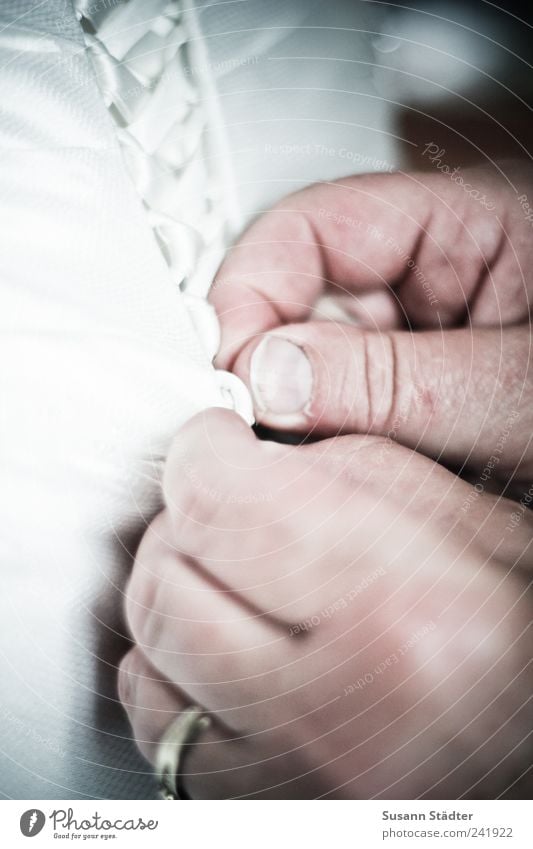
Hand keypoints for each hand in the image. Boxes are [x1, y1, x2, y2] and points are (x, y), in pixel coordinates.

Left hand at [119, 410, 531, 798]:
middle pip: (168, 584)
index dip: (203, 453)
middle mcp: (346, 723)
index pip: (220, 504)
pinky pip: (160, 736)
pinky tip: (222, 649)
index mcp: (410, 620)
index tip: (215, 443)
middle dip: (184, 524)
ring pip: (147, 663)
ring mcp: (298, 791)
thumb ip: (355, 471)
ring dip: (176, 596)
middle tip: (226, 506)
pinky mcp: (266, 817)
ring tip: (232, 575)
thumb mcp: (486, 529)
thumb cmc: (527, 642)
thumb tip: (250, 455)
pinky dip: (170, 678)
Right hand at [210, 162, 532, 485]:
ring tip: (323, 464)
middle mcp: (430, 279)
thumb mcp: (514, 385)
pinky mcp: (417, 397)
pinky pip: (345, 413)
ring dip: (302, 419)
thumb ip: (394, 379)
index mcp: (462, 227)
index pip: (313, 229)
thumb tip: (269, 375)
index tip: (227, 369)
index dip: (250, 292)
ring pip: (315, 367)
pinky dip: (330, 447)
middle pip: (302, 301)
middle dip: (270, 369)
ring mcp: (420, 339)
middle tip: (257, 432)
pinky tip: (345, 474)